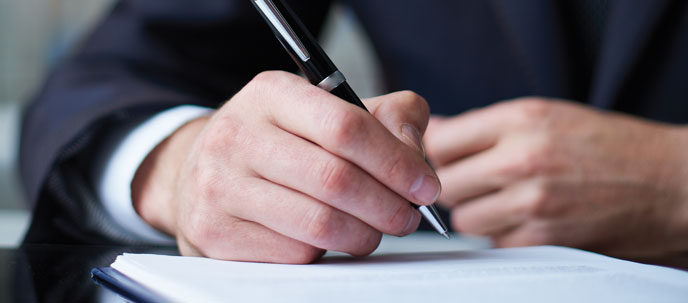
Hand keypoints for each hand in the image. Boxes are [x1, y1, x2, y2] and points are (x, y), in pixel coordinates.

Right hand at [131, 71, 439, 262]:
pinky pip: (293, 253)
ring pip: (318, 224)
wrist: (201, 168)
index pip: (346, 127)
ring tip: (374, 231)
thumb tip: (415, 157)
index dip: (396, 162)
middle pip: (335, 180)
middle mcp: (237, 135)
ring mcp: (218, 186)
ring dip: (363, 235)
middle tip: (408, 218)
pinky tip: (330, 239)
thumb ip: (385, 117)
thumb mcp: (325, 109)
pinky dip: (326, 252)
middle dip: (388, 206)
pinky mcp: (213, 232)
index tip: (425, 186)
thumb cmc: (280, 140)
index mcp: (271, 94)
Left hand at [424, 97, 687, 256]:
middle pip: (445, 183)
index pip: (440, 141)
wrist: (670, 185)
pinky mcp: (543, 241)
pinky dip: (502, 235)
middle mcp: (522, 159)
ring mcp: (532, 203)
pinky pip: (493, 243)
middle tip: (477, 183)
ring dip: (476, 214)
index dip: (437, 152)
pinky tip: (527, 220)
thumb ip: (487, 125)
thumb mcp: (548, 115)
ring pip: (463, 219)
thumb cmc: (611, 146)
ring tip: (506, 203)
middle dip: (455, 186)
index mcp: (521, 119)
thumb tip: (433, 131)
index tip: (445, 159)